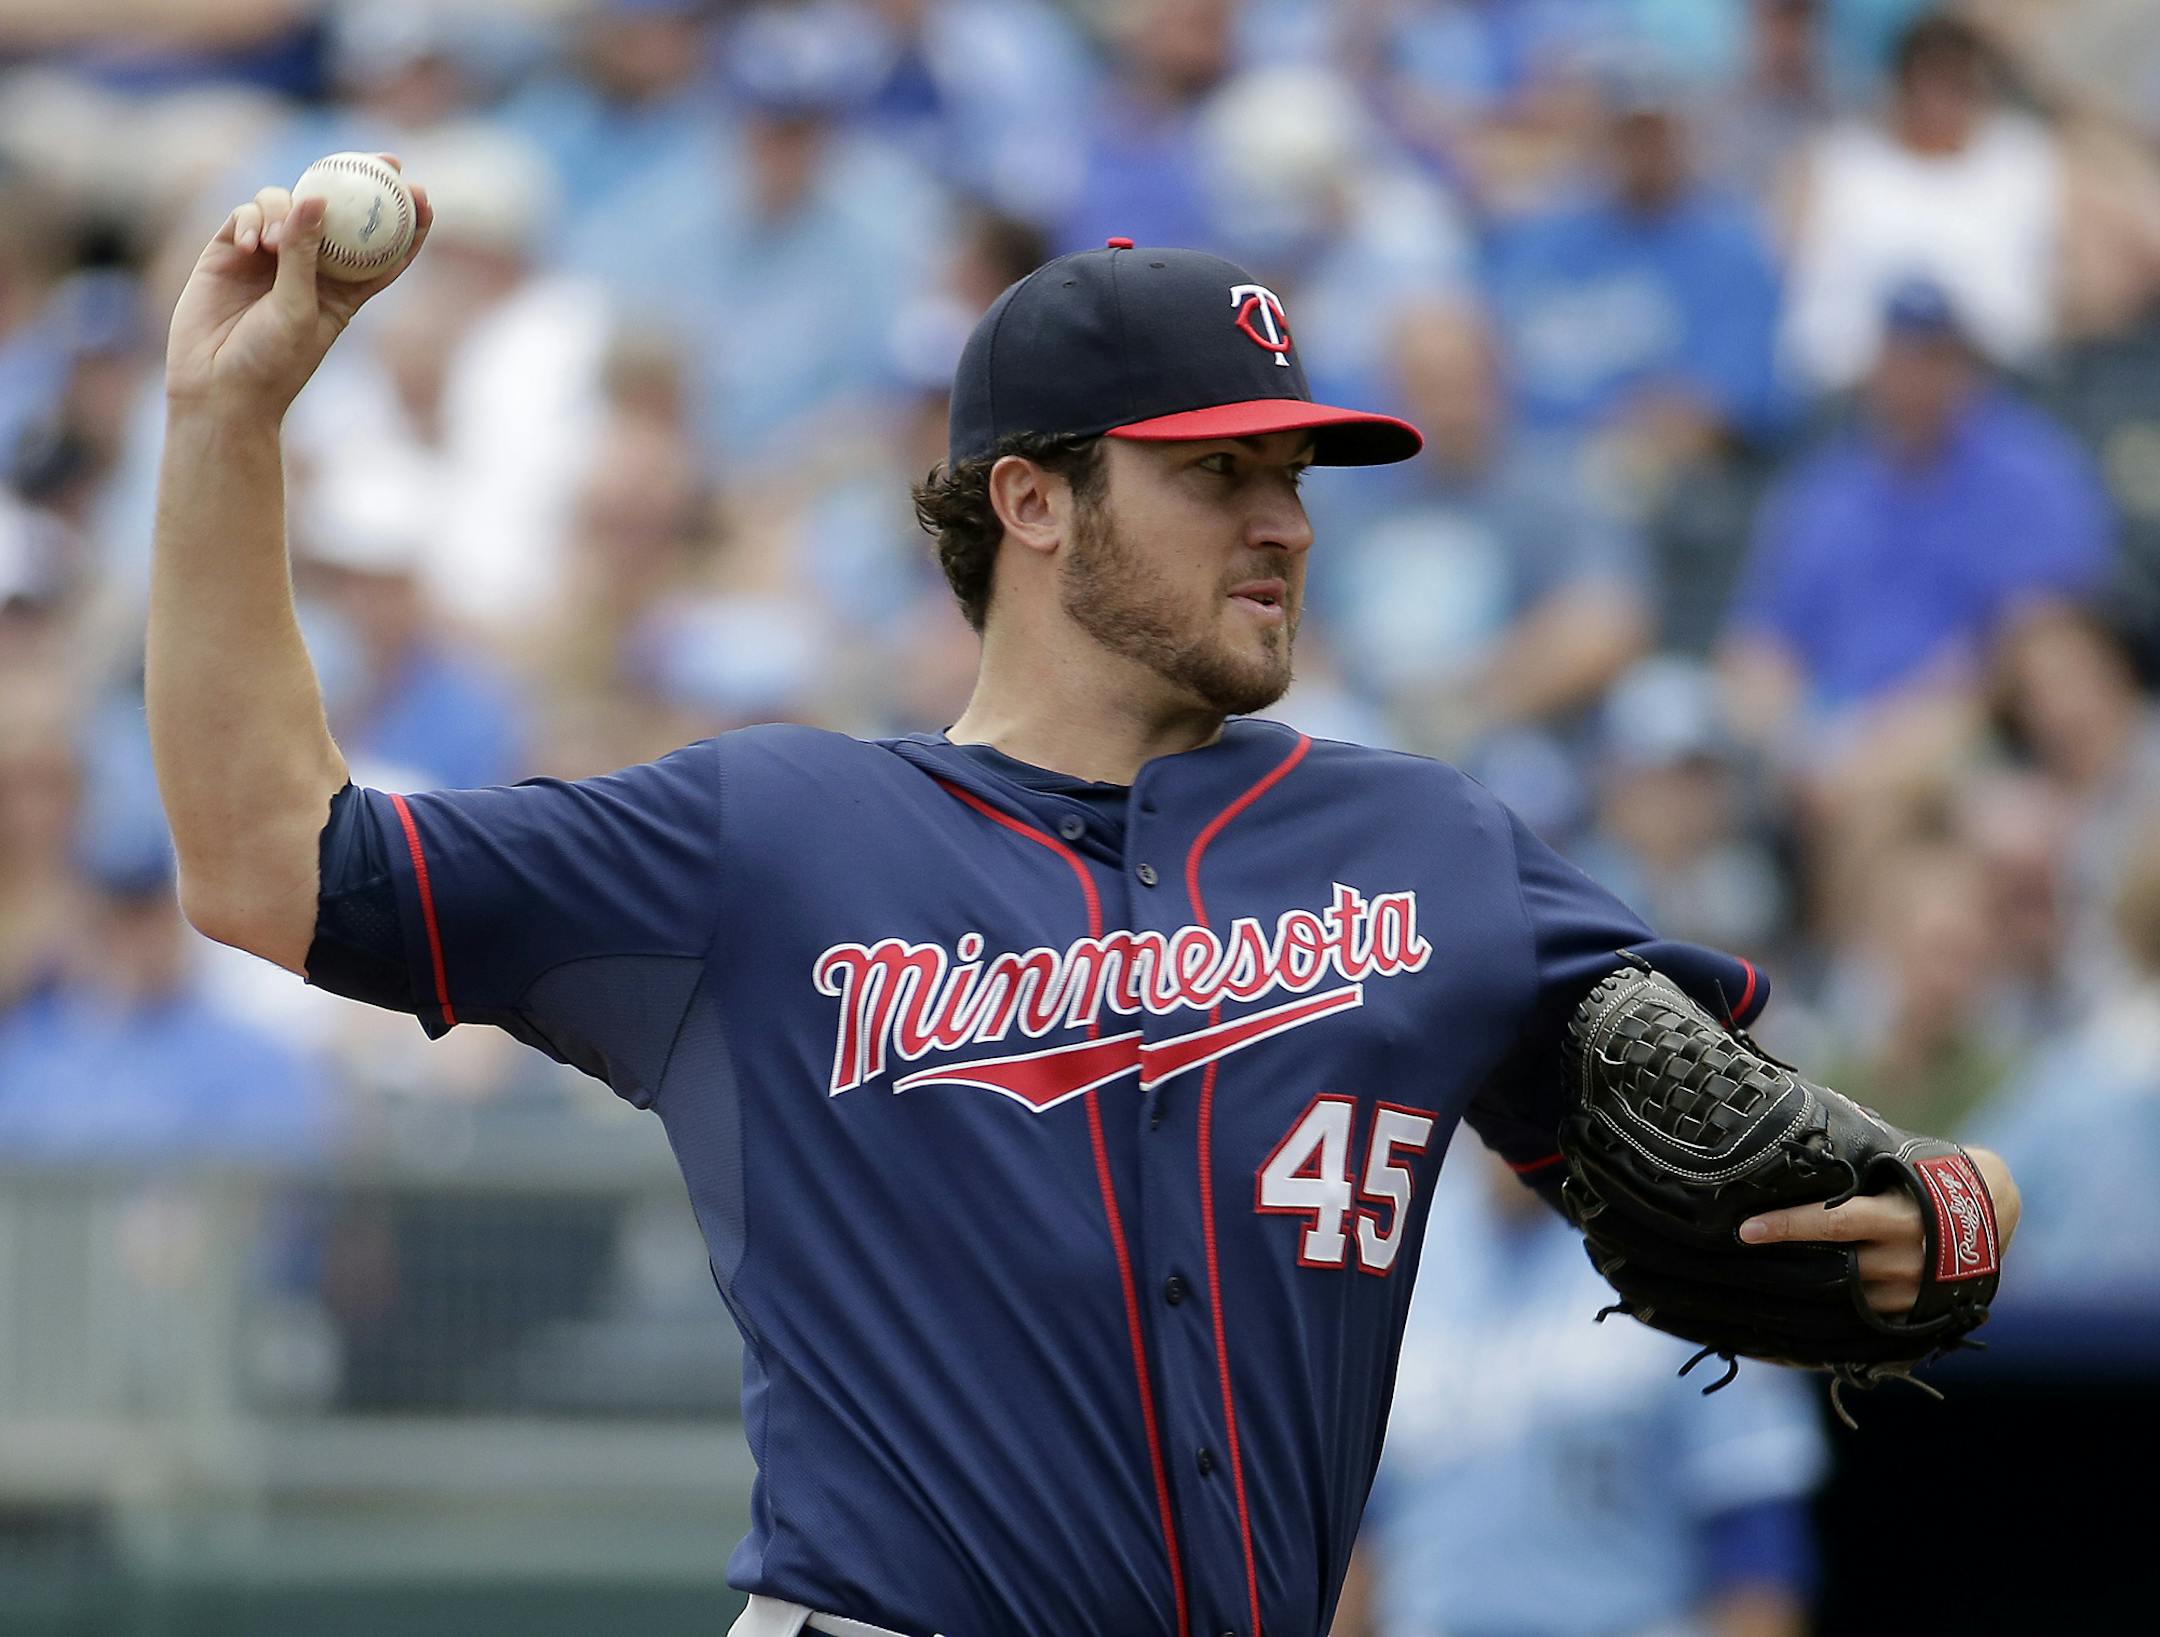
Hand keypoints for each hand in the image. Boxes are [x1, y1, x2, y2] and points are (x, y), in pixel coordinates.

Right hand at [165, 155, 431, 416]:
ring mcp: (269, 255)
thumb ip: (305, 255)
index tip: (423, 193)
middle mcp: (309, 267)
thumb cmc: (270, 363)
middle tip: (383, 161)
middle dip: (360, 180)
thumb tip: (316, 197)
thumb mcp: (298, 310)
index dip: (406, 219)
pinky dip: (250, 219)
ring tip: (273, 244)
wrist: (216, 388)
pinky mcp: (230, 250)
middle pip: (338, 211)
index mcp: (343, 290)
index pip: (382, 248)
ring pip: (288, 204)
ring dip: (285, 211)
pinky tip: (250, 244)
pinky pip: (246, 214)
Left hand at [1738, 1144, 2019, 1316]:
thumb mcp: (1897, 1162)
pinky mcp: (1913, 1314)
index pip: (1833, 1221)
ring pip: (1842, 1294)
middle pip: (1831, 1264)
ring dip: (1802, 1284)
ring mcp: (1911, 1291)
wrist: (1994, 1209)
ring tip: (1758, 1274)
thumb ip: (1853, 1165)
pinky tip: (1795, 1297)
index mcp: (1899, 1216)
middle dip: (1785, 1261)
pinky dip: (1830, 1304)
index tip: (1745, 1229)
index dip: (1788, 1225)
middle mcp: (1906, 1259)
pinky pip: (1860, 1314)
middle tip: (1736, 1256)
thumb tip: (1793, 1144)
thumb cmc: (1930, 1173)